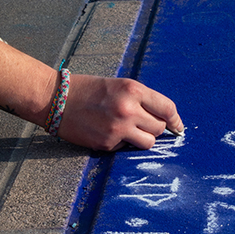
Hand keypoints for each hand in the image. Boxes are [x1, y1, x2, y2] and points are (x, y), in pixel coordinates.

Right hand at [56, 75, 183, 150]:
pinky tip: (108, 131)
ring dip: (143, 138)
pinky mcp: (107, 143)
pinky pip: (126, 148)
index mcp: (133, 90)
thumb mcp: (119, 85)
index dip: (176, 120)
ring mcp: (118, 129)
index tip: (178, 127)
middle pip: (159, 127)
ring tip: (129, 130)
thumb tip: (163, 117)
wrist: (55, 99)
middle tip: (144, 124)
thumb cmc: (88, 89)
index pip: (167, 108)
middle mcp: (128, 110)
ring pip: (148, 142)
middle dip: (156, 128)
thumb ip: (141, 99)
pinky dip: (122, 142)